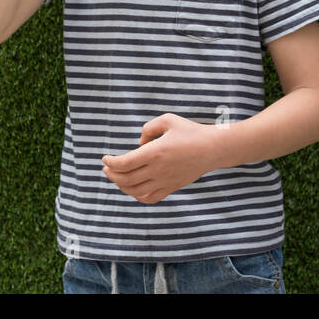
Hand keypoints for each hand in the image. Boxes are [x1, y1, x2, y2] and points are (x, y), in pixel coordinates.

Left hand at [101, 114, 218, 203]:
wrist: (213, 148)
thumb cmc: (190, 131)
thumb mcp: (168, 120)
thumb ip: (148, 128)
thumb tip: (138, 143)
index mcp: (155, 152)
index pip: (124, 163)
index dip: (110, 162)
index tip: (105, 158)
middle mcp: (158, 169)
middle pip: (126, 179)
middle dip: (111, 174)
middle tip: (106, 168)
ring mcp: (165, 181)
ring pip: (135, 191)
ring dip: (121, 186)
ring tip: (117, 178)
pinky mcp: (172, 187)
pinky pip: (150, 198)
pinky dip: (137, 196)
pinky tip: (134, 189)